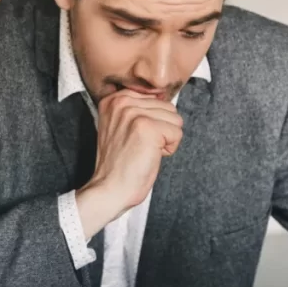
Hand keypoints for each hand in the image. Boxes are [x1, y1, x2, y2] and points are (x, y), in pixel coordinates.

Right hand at [76, 90, 182, 237]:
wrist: (110, 188)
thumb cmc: (119, 163)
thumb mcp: (120, 126)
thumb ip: (137, 109)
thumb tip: (164, 98)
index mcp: (113, 99)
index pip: (154, 97)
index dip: (152, 121)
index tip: (134, 137)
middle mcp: (121, 101)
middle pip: (167, 107)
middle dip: (161, 130)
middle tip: (140, 146)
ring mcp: (134, 113)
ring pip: (175, 119)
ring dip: (166, 139)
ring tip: (145, 150)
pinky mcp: (148, 127)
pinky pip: (177, 133)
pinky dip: (169, 149)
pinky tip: (151, 156)